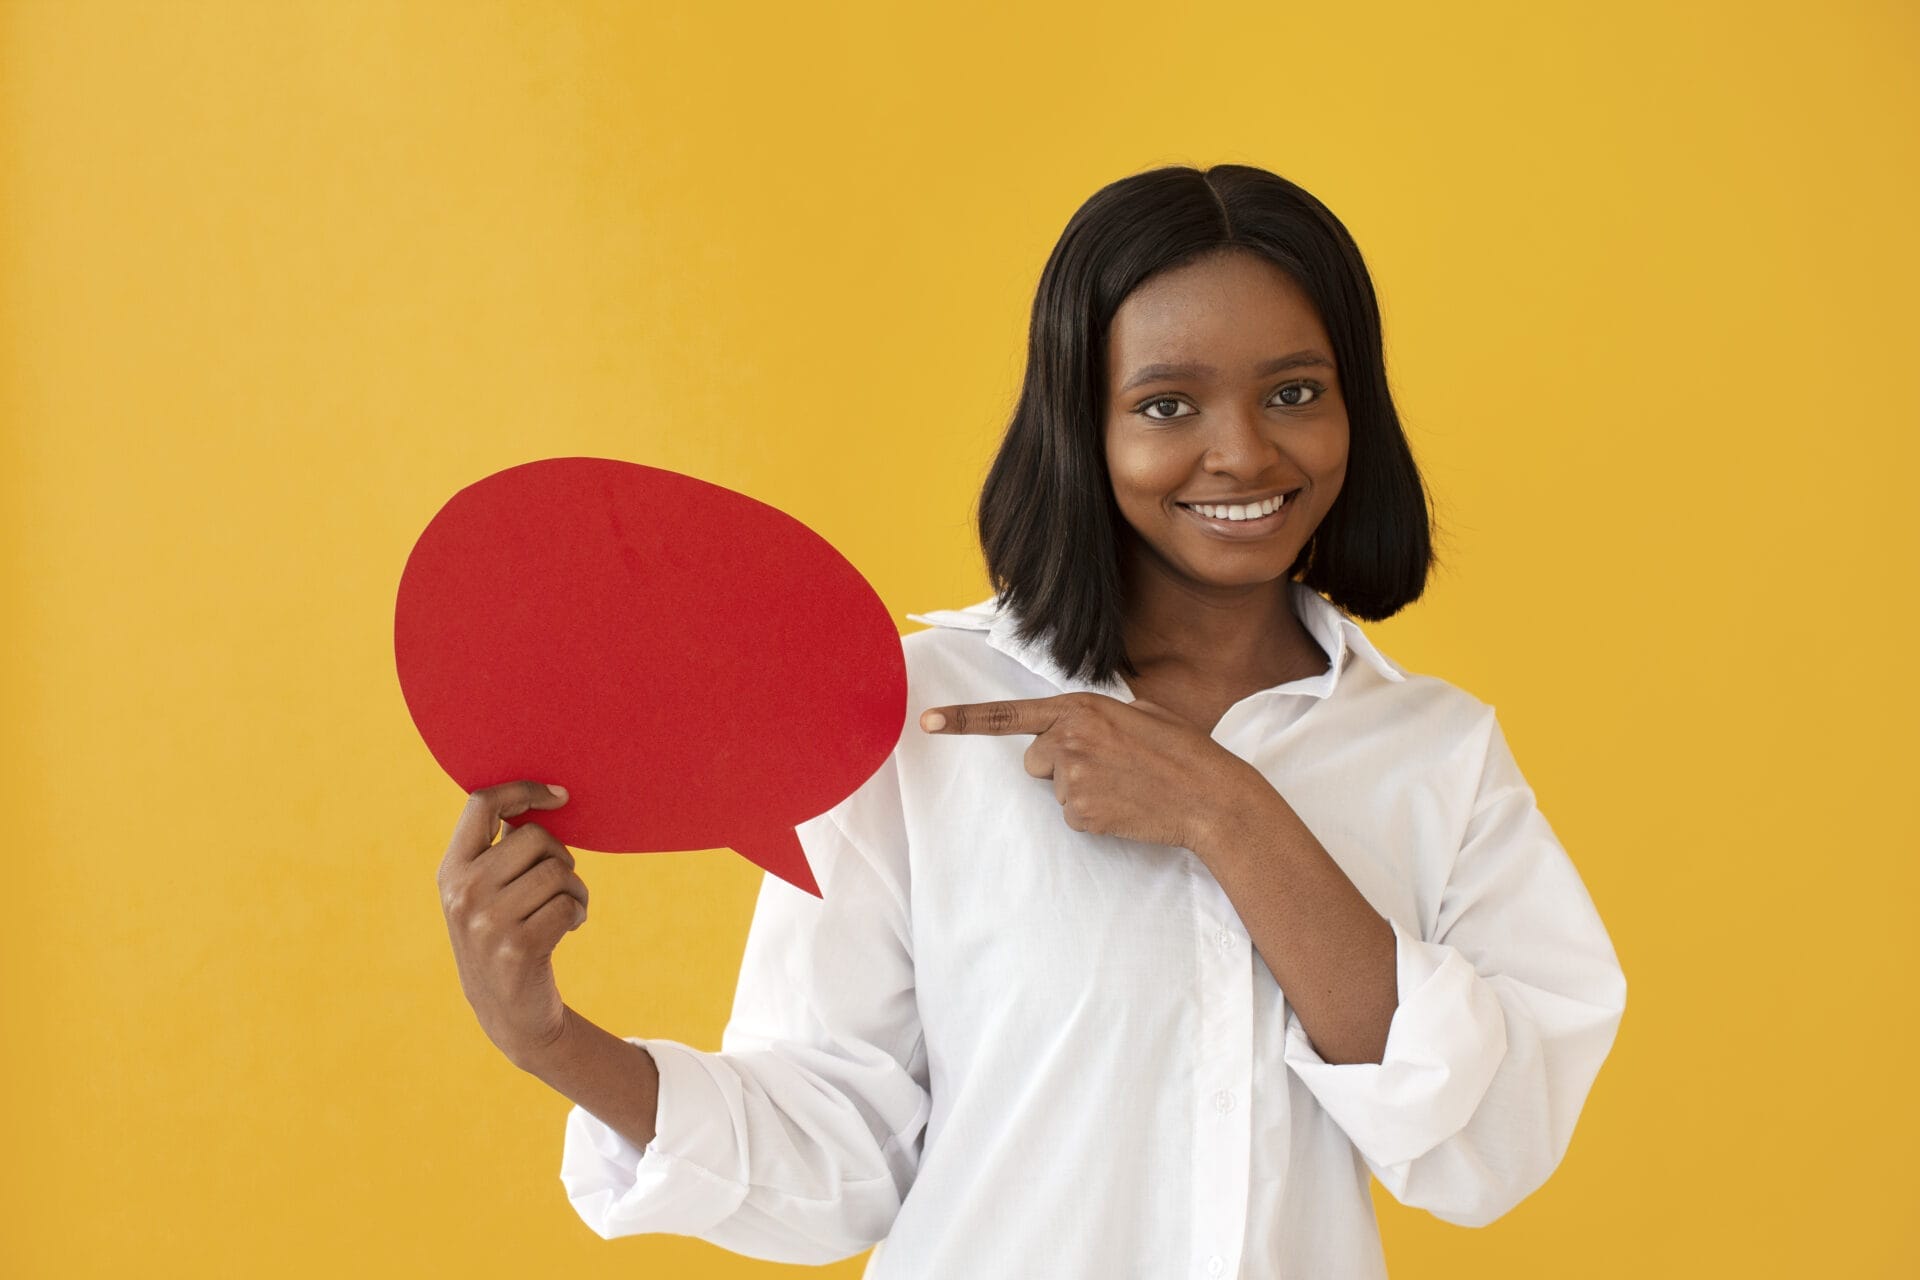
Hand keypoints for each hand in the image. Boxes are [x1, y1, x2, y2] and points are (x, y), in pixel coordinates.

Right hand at [437, 780, 587, 1066]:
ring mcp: (488, 921)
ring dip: (576, 890)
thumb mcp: (485, 892)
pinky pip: (569, 905)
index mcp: (451, 870)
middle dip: (561, 857)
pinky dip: (579, 913)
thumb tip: (538, 797)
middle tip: (560, 884)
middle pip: (535, 837)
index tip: (559, 794)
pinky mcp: (519, 947)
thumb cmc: (505, 936)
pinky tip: (569, 928)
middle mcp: (463, 892)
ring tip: (566, 909)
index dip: (523, 789)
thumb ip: (500, 848)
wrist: (508, 1012)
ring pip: (558, 871)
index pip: (481, 804)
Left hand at [918, 692, 1263, 851]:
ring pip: (1054, 787)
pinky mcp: (1079, 812)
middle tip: (1111, 767)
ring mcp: (1071, 778)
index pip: (1008, 715)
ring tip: (1125, 786)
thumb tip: (1072, 729)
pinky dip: (1094, 813)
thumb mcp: (1139, 713)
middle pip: (1035, 758)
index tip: (926, 722)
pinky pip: (1071, 814)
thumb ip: (1096, 716)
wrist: (1210, 796)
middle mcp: (1067, 738)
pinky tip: (1125, 806)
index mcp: (1080, 707)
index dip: (962, 720)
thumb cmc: (1182, 751)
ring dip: (1082, 789)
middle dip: (1062, 764)